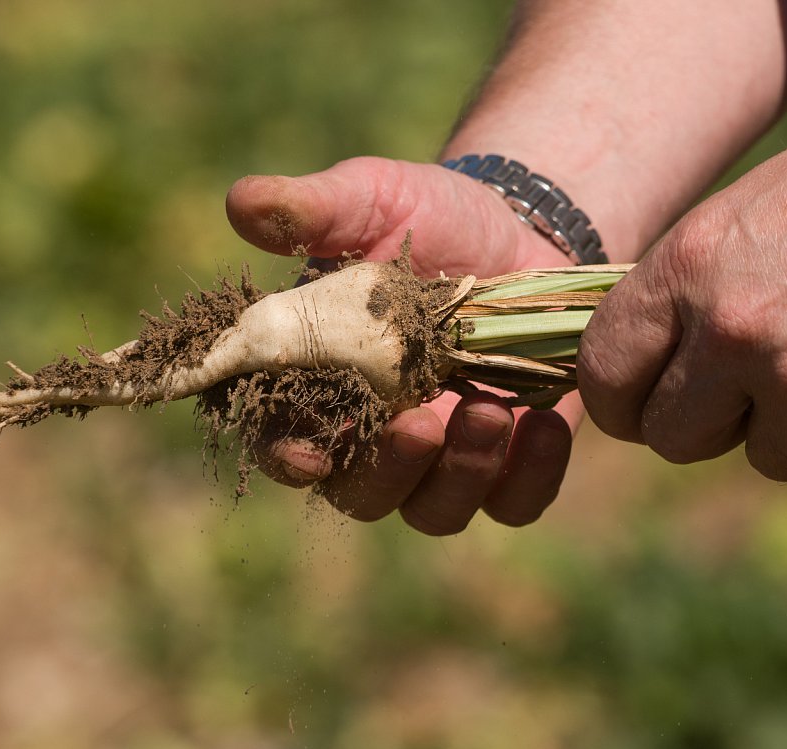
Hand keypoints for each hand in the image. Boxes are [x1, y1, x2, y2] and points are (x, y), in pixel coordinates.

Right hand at [226, 156, 581, 532]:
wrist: (520, 228)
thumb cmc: (429, 215)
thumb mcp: (373, 200)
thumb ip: (312, 210)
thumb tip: (240, 200)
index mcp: (322, 383)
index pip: (284, 442)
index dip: (289, 459)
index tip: (312, 453)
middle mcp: (375, 433)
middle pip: (359, 494)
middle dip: (387, 473)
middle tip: (422, 425)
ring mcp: (443, 456)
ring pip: (434, 511)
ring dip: (460, 476)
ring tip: (493, 410)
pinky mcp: (509, 460)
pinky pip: (513, 502)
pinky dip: (529, 478)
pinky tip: (546, 422)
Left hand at [577, 129, 786, 495]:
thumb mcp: (747, 218)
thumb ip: (685, 293)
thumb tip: (638, 369)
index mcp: (690, 264)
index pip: (605, 372)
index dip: (620, 403)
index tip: (640, 408)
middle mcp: (735, 326)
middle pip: (672, 437)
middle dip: (710, 425)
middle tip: (755, 387)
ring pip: (768, 456)